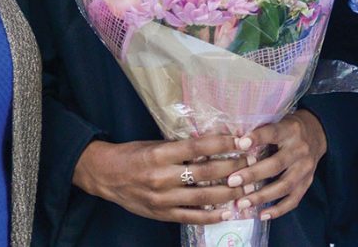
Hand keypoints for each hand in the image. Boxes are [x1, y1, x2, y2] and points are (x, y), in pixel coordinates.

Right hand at [72, 135, 248, 224]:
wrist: (105, 176)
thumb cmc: (132, 155)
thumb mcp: (154, 144)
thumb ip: (181, 147)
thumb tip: (214, 143)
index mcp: (160, 155)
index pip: (198, 147)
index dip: (223, 144)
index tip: (242, 140)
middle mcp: (162, 177)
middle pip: (205, 173)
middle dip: (233, 168)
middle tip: (252, 162)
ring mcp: (162, 199)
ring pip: (203, 197)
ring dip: (229, 192)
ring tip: (248, 187)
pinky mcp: (162, 214)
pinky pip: (192, 217)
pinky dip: (212, 216)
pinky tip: (228, 212)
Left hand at [233, 110, 328, 221]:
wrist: (317, 133)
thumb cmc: (288, 128)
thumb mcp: (278, 120)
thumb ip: (259, 129)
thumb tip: (231, 140)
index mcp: (290, 130)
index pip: (273, 133)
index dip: (257, 137)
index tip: (240, 144)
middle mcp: (300, 149)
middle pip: (276, 165)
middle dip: (252, 174)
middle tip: (232, 181)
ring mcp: (305, 168)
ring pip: (284, 185)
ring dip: (262, 196)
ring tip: (242, 203)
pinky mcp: (308, 182)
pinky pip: (294, 200)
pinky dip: (278, 209)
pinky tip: (262, 214)